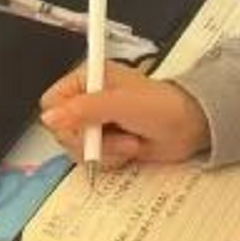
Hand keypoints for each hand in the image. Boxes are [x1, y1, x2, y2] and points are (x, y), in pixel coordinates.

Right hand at [39, 62, 210, 168]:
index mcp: (87, 80)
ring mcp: (97, 125)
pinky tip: (131, 150)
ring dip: (105, 151)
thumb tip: (48, 118)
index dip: (63, 118)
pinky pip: (93, 160)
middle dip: (89, 139)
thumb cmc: (161, 106)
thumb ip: (83, 109)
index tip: (84, 125)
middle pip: (61, 130)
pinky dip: (112, 160)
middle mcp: (87, 101)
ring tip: (130, 142)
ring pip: (76, 149)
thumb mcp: (119, 103)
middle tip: (112, 134)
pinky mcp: (107, 145)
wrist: (190, 128)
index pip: (51, 102)